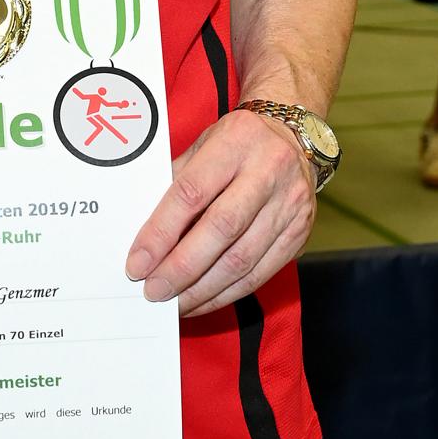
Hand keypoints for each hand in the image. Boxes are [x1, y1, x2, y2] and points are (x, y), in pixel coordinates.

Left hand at [124, 111, 315, 316]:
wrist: (293, 136)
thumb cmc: (238, 142)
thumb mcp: (204, 144)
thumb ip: (177, 180)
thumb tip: (145, 232)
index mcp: (236, 142)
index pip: (191, 192)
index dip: (161, 232)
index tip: (138, 262)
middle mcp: (268, 172)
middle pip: (220, 230)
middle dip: (182, 268)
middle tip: (154, 290)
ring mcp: (289, 204)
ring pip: (242, 258)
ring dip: (203, 288)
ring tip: (175, 302)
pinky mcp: (299, 233)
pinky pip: (261, 272)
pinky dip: (228, 292)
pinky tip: (205, 299)